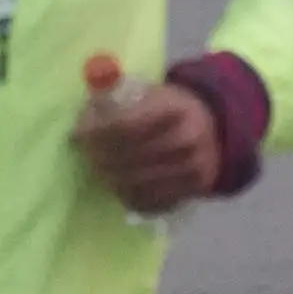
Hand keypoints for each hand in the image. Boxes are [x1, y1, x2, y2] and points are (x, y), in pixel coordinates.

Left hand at [73, 56, 221, 215]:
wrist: (215, 129)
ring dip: (108, 176)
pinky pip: (147, 201)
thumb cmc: (172, 107)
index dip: (96, 131)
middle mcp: (186, 142)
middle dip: (97, 155)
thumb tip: (86, 113)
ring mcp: (191, 171)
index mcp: (176, 109)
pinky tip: (118, 182)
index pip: (126, 125)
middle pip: (128, 156)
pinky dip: (126, 194)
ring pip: (134, 182)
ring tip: (97, 166)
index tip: (77, 133)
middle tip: (83, 152)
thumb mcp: (150, 92)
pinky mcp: (190, 193)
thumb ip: (118, 98)